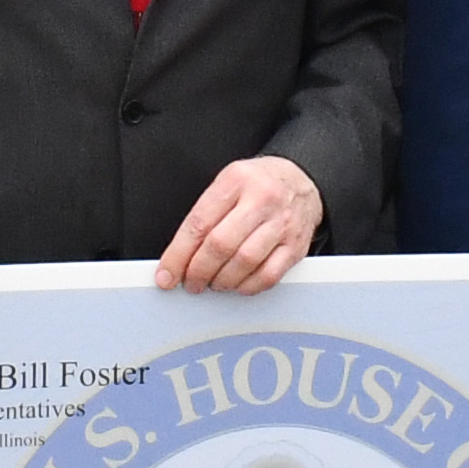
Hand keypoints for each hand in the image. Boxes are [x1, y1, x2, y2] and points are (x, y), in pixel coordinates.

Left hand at [153, 155, 323, 294]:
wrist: (301, 180)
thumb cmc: (259, 184)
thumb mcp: (228, 183)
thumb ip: (205, 215)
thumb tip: (179, 256)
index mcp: (236, 180)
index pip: (199, 224)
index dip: (177, 255)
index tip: (166, 274)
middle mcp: (261, 199)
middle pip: (220, 245)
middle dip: (198, 271)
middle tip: (190, 281)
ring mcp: (282, 223)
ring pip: (244, 262)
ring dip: (222, 281)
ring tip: (213, 283)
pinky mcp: (296, 245)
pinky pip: (269, 275)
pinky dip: (247, 287)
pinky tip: (238, 285)